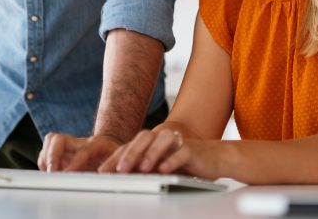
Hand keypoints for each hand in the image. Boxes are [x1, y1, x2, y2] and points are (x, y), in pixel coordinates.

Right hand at [38, 133, 121, 171]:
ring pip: (50, 142)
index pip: (83, 151)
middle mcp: (79, 142)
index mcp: (96, 144)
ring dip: (46, 158)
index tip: (66, 174)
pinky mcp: (60, 150)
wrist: (109, 144)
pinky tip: (49, 173)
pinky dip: (44, 163)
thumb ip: (114, 168)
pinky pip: (46, 151)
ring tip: (49, 174)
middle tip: (52, 172)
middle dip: (52, 155)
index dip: (74, 163)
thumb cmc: (114, 155)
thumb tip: (109, 180)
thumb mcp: (119, 161)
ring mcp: (68, 145)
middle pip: (59, 139)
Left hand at [97, 128, 220, 179]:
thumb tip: (119, 180)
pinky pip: (182, 151)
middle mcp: (162, 138)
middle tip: (120, 170)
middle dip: (130, 154)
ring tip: (142, 168)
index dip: (115, 158)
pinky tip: (164, 169)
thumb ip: (142, 169)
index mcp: (151, 142)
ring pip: (161, 141)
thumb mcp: (159, 168)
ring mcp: (178, 142)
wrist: (214, 159)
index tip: (103, 172)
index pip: (129, 147)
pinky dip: (172, 159)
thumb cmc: (184, 164)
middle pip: (143, 139)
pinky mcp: (193, 149)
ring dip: (150, 154)